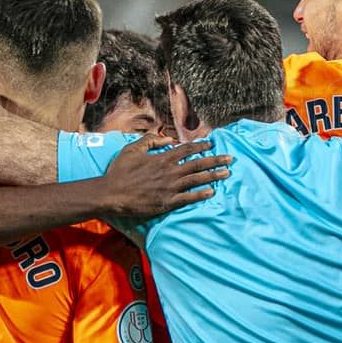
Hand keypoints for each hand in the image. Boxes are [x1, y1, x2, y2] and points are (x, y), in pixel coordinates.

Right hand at [101, 134, 232, 217]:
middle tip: (230, 159)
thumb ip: (151, 141)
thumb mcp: (132, 149)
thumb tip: (168, 140)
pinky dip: (201, 194)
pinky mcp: (167, 202)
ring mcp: (170, 187)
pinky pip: (188, 198)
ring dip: (214, 176)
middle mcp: (170, 171)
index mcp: (162, 158)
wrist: (111, 193)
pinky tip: (212, 192)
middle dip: (216, 160)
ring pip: (197, 179)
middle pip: (198, 164)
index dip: (201, 146)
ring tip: (227, 173)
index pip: (187, 149)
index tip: (212, 144)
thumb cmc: (120, 171)